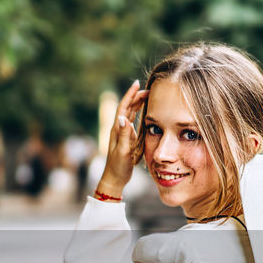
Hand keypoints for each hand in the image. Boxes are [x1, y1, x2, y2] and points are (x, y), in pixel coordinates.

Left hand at [95, 79, 148, 198]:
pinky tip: (144, 112)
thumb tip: (123, 117)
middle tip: (148, 89)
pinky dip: (139, 114)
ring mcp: (123, 134)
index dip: (130, 95)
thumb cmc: (118, 166)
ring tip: (147, 96)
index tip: (137, 83)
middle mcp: (119, 129)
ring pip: (131, 114)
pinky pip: (134, 122)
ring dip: (138, 104)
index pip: (123, 107)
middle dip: (136, 97)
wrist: (115, 178)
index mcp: (117, 129)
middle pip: (127, 108)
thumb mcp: (123, 151)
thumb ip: (124, 135)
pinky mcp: (127, 139)